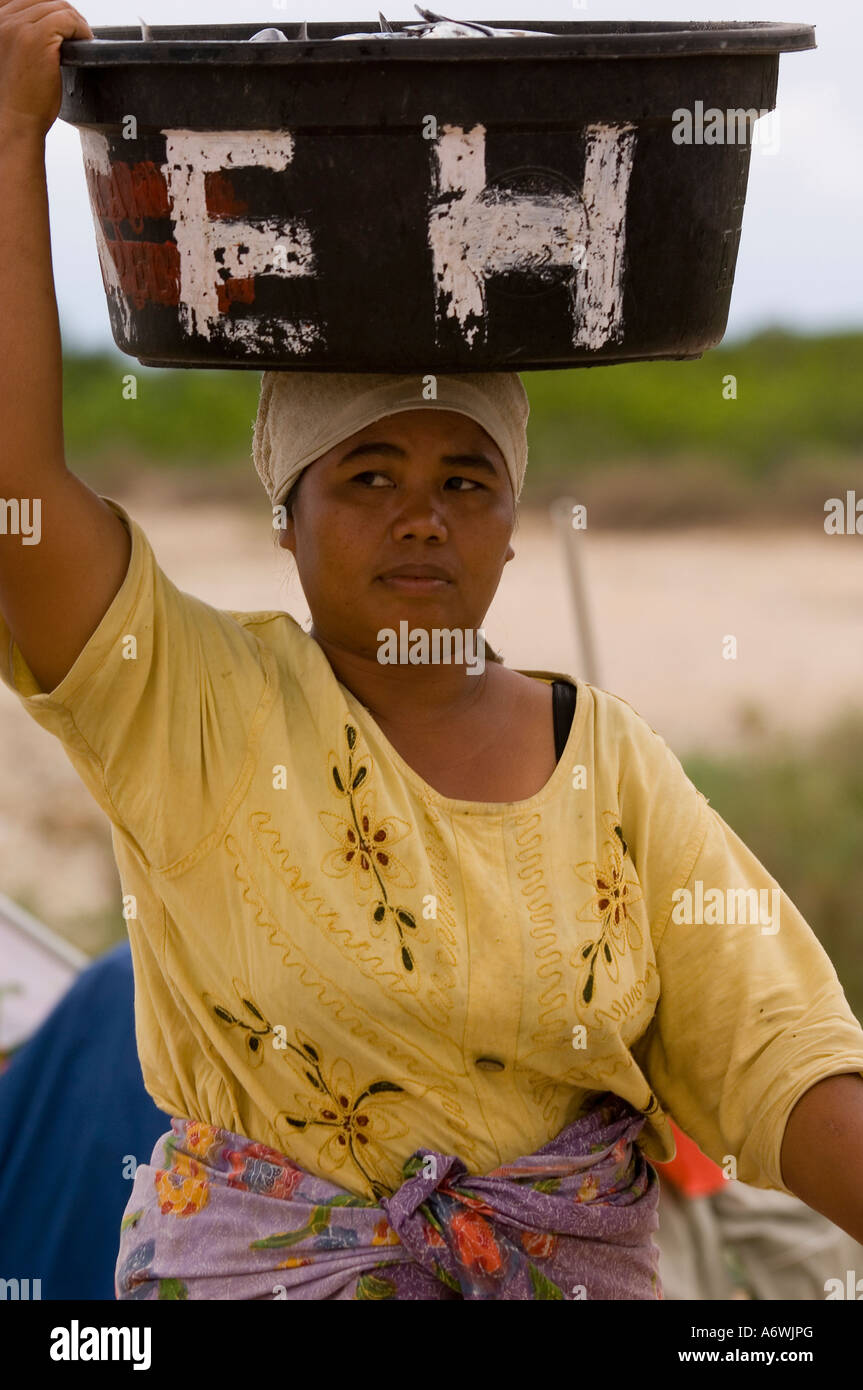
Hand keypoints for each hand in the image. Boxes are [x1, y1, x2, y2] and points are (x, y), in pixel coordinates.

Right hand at [0, 0, 93, 139]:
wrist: (14, 122)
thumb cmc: (17, 98)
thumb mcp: (12, 57)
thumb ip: (23, 37)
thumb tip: (52, 28)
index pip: (27, 1)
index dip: (48, 11)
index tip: (62, 29)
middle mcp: (3, 19)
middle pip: (44, 1)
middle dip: (65, 16)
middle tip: (78, 36)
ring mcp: (18, 26)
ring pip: (58, 7)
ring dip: (76, 23)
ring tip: (82, 40)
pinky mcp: (36, 38)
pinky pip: (68, 19)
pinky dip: (81, 29)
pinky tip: (85, 43)